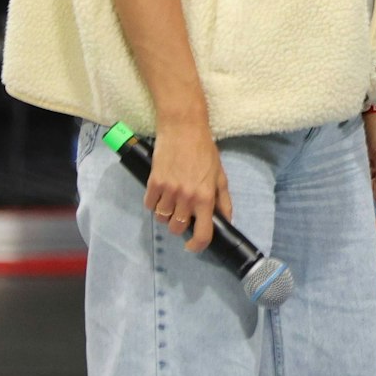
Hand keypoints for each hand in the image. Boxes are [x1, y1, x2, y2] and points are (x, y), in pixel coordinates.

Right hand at [145, 120, 231, 253]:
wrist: (183, 128)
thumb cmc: (204, 151)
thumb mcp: (220, 175)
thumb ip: (223, 200)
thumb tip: (226, 220)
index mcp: (206, 197)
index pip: (203, 233)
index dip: (198, 245)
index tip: (193, 246)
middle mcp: (187, 197)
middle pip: (177, 229)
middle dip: (180, 225)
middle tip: (183, 212)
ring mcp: (169, 191)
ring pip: (161, 219)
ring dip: (166, 214)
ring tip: (172, 200)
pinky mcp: (153, 183)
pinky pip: (149, 206)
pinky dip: (154, 203)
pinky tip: (161, 191)